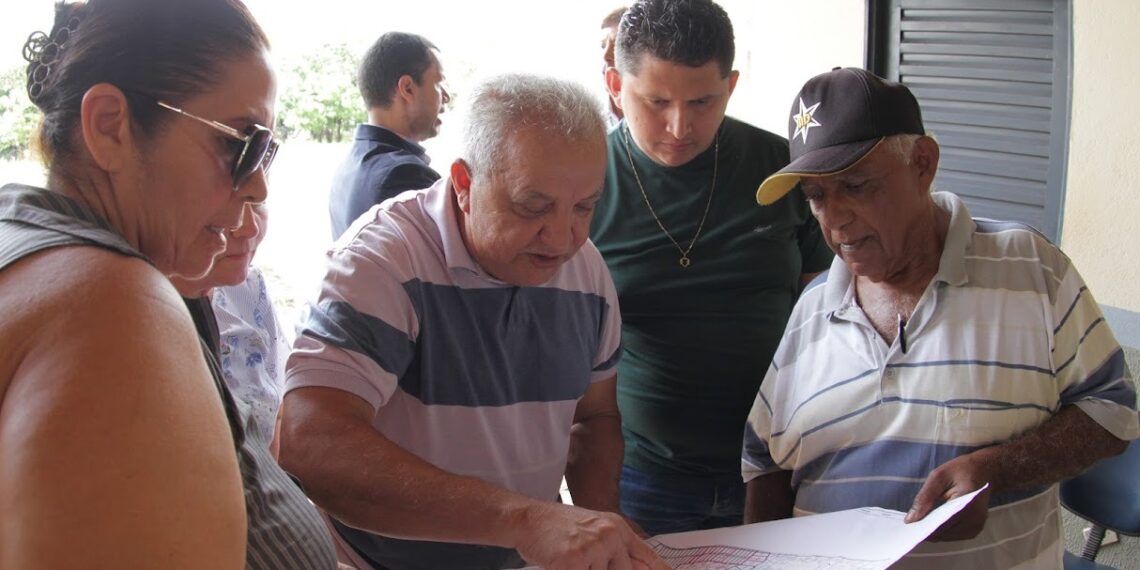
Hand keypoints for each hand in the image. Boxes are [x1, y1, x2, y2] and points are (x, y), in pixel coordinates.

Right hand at [513, 503, 670, 569]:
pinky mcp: (576, 560)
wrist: (528, 518)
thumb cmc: (558, 529)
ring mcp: (594, 547)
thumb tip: (638, 569)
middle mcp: (611, 535)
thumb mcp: (593, 531)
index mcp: (618, 528)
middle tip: (584, 560)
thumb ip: (615, 551)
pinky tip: (561, 563)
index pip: (648, 557)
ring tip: (569, 559)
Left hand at [905, 453, 991, 541]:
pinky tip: (933, 523)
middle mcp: (975, 517)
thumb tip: (910, 519)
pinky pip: (955, 535)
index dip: (924, 527)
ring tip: (920, 522)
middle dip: (926, 530)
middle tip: (911, 524)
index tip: (909, 526)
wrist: (985, 472)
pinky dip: (943, 531)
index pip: (942, 522)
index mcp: (967, 502)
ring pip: (948, 537)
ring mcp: (977, 525)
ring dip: (934, 532)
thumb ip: (924, 497)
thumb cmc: (961, 470)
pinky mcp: (976, 529)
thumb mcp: (938, 476)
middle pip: (945, 532)